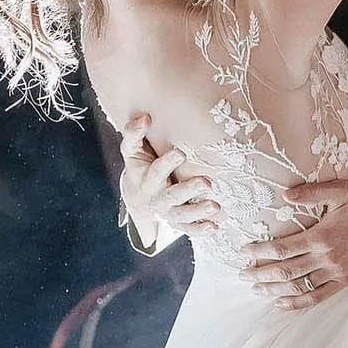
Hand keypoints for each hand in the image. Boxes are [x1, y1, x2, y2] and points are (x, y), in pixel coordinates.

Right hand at [118, 113, 219, 236]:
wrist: (137, 196)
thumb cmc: (140, 166)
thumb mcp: (132, 150)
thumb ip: (134, 133)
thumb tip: (145, 117)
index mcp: (146, 179)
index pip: (156, 170)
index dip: (167, 162)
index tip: (180, 152)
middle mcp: (156, 198)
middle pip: (172, 196)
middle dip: (188, 190)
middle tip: (206, 183)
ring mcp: (167, 212)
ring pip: (181, 215)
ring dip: (198, 211)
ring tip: (215, 206)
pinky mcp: (177, 222)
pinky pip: (188, 229)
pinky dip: (200, 230)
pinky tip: (215, 227)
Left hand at [243, 177, 347, 308]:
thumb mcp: (339, 190)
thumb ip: (310, 194)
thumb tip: (285, 194)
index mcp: (321, 236)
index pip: (282, 249)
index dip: (260, 252)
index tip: (245, 253)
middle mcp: (326, 258)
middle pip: (286, 271)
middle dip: (262, 274)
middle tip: (244, 274)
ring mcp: (337, 272)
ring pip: (300, 286)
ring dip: (276, 289)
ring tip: (258, 289)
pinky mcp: (347, 279)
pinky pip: (320, 296)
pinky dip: (300, 302)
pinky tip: (285, 303)